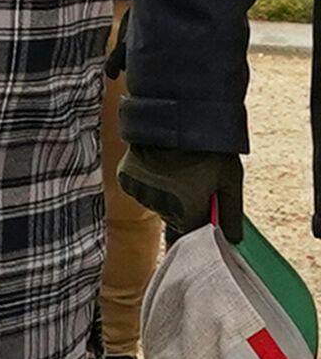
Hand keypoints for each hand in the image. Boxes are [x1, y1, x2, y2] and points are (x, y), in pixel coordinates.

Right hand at [118, 144, 243, 242]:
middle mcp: (161, 206)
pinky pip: (136, 189)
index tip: (202, 200)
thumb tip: (234, 240)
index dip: (198, 215)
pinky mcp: (125, 178)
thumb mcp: (230, 180)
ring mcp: (141, 192)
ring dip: (161, 193)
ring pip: (153, 203)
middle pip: (171, 217)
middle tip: (190, 180)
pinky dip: (144, 182)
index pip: (192, 230)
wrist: (176, 118)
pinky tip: (155, 165)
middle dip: (181, 205)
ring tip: (172, 168)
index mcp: (187, 212)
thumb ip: (231, 213)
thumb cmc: (209, 150)